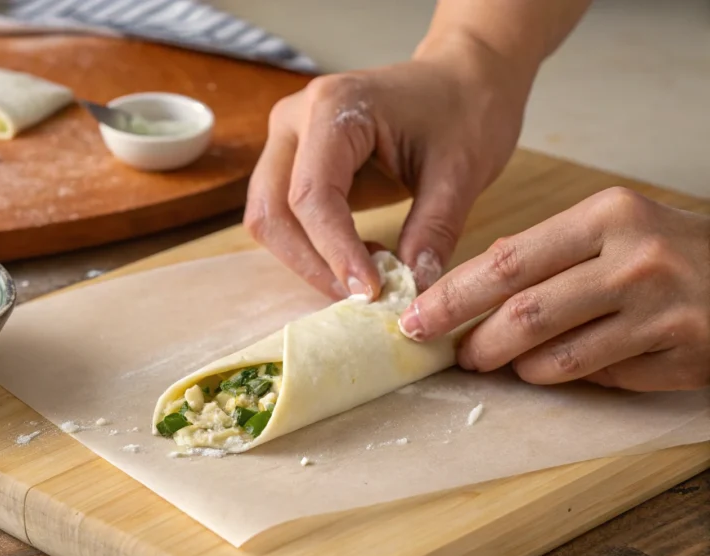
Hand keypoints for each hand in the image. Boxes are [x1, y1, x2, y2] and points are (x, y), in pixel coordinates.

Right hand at [243, 35, 529, 299]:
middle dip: (311, 263)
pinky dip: (313, 248)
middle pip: (272, 210)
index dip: (335, 250)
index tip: (370, 291)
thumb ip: (433, 230)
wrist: (463, 79)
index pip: (312, 194)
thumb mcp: (461, 171)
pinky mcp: (293, 163)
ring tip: (366, 276)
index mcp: (333, 107)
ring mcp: (287, 141)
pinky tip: (359, 258)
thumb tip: (410, 289)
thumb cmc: (464, 110)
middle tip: (362, 296)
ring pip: (269, 219)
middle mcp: (294, 120)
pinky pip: (284, 217)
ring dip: (308, 260)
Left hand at [399, 187, 709, 390]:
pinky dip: (567, 375)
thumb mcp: (610, 226)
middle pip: (525, 314)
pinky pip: (599, 378)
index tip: (418, 316)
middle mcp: (636, 262)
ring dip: (515, 365)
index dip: (453, 295)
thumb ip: (544, 251)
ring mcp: (662, 314)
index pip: (507, 261)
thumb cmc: (667, 247)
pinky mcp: (683, 357)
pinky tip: (560, 364)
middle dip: (474, 340)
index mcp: (608, 216)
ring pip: (556, 358)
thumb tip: (468, 284)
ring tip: (500, 360)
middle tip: (452, 353)